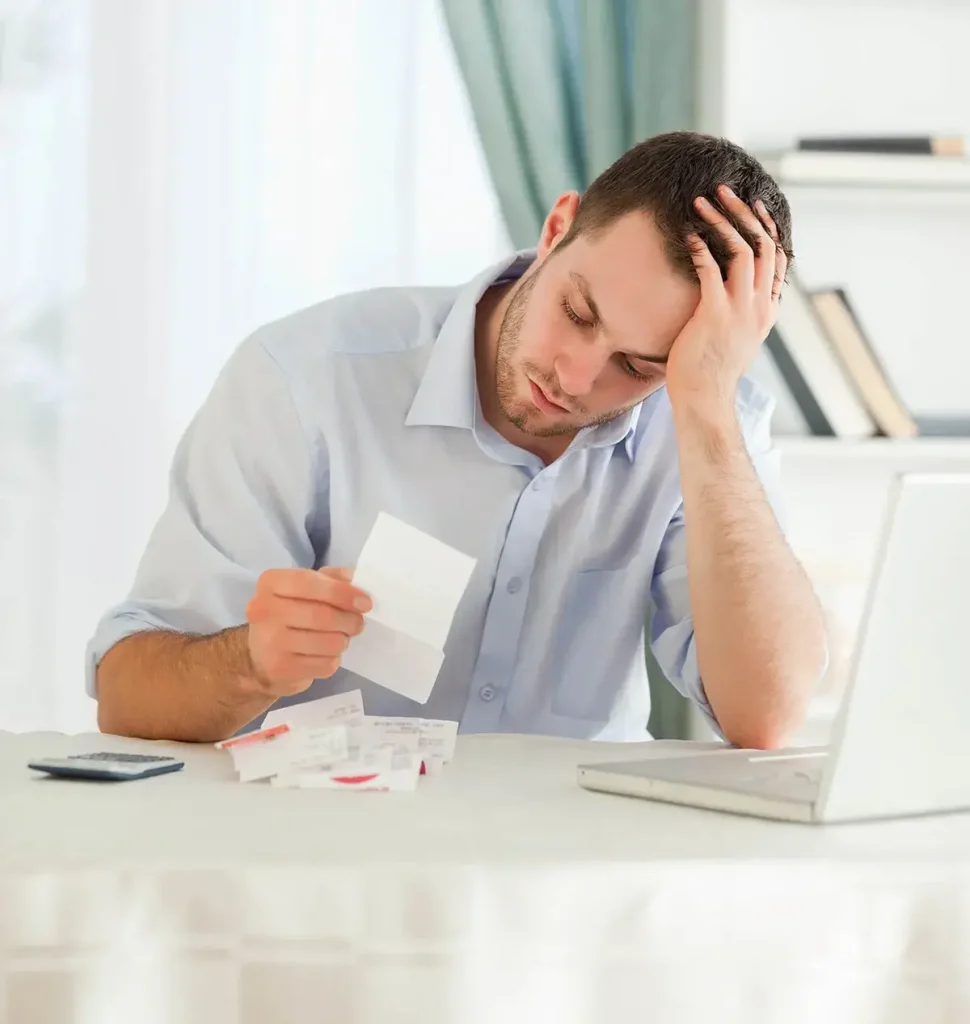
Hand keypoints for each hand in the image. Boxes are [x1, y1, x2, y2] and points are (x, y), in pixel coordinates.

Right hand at [244, 567, 371, 695]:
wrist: (261, 659)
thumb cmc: (289, 615)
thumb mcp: (305, 589)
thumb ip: (330, 579)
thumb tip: (354, 579)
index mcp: (270, 583)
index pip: (308, 582)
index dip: (341, 592)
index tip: (365, 602)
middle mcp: (263, 610)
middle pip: (321, 615)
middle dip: (349, 620)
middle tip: (358, 623)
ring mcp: (270, 642)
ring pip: (327, 642)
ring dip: (343, 641)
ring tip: (341, 638)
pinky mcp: (281, 669)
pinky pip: (325, 664)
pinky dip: (333, 659)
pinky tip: (325, 654)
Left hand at [665, 185, 786, 410]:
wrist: (705, 399)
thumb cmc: (710, 371)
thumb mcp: (736, 339)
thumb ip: (740, 314)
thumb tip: (729, 296)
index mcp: (767, 310)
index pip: (779, 258)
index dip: (768, 227)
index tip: (753, 206)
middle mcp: (760, 306)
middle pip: (764, 244)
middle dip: (745, 212)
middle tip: (724, 191)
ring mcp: (740, 310)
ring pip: (743, 249)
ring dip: (722, 220)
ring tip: (702, 202)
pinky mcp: (715, 314)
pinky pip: (711, 269)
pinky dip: (700, 246)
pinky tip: (687, 233)